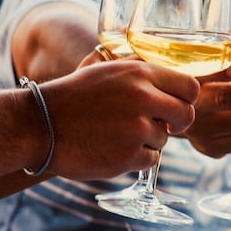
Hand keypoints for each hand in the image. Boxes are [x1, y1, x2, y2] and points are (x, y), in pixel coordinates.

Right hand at [40, 60, 199, 178]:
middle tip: (163, 126)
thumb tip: (168, 74)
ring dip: (149, 141)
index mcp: (140, 73)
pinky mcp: (128, 156)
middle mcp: (143, 98)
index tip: (178, 105)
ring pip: (166, 140)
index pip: (190, 86)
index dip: (187, 99)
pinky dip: (137, 158)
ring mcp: (136, 129)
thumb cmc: (73, 98)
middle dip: (177, 123)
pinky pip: (151, 160)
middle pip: (186, 115)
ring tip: (119, 135)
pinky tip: (114, 149)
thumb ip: (138, 71)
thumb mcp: (105, 70)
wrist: (40, 125)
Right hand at [181, 63, 230, 157]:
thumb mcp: (209, 70)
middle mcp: (190, 107)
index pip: (206, 74)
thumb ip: (230, 64)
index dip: (224, 71)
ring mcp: (198, 132)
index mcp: (190, 83)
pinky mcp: (208, 148)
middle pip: (227, 98)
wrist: (182, 114)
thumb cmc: (204, 85)